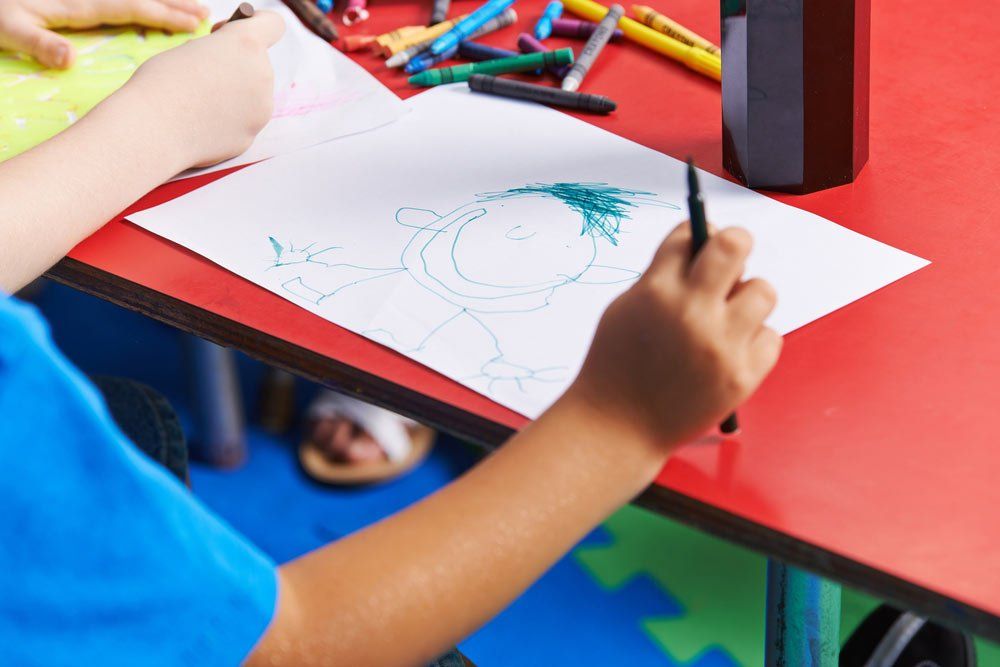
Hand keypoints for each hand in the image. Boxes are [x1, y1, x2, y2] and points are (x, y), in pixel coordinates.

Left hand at [0, 0, 207, 67]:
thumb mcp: (7, 30)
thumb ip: (39, 43)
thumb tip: (69, 59)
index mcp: (76, 3)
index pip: (130, 7)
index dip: (163, 15)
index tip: (193, 23)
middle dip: (175, 3)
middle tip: (207, 13)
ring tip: (193, 4)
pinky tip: (153, 2)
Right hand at [122, 11, 283, 167]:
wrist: (152, 130)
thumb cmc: (161, 83)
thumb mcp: (191, 49)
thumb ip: (219, 51)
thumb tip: (227, 61)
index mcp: (246, 44)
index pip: (273, 24)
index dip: (255, 23)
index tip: (229, 32)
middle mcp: (262, 74)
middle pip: (257, 63)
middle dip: (235, 64)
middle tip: (205, 72)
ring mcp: (261, 108)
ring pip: (253, 94)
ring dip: (234, 93)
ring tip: (200, 101)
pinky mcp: (252, 134)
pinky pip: (243, 120)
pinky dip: (228, 119)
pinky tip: (202, 122)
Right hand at [567, 223, 781, 451]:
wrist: (618, 427)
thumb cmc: (618, 366)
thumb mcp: (625, 309)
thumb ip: (662, 278)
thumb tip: (701, 245)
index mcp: (656, 291)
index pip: (690, 234)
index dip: (697, 234)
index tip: (701, 243)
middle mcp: (691, 313)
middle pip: (735, 245)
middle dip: (735, 244)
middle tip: (731, 258)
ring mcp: (721, 345)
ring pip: (763, 291)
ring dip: (747, 299)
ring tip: (726, 319)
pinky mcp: (742, 376)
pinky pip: (770, 336)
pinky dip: (753, 341)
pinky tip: (727, 353)